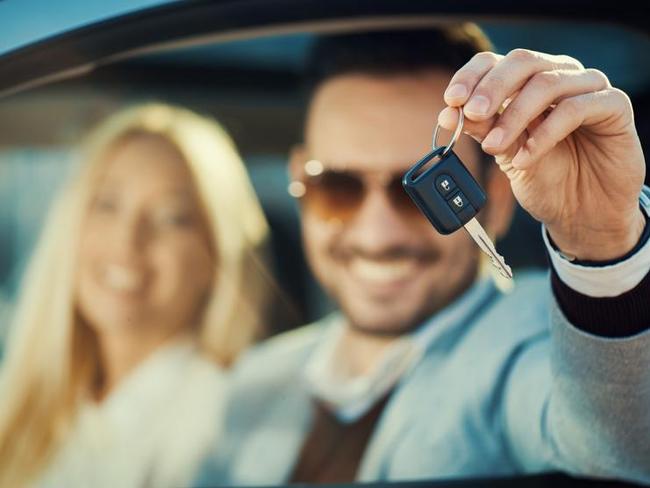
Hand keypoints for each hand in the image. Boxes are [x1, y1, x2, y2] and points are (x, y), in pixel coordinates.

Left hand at [439, 49, 645, 260]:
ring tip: (493, 148)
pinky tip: (525, 159)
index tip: (452, 100)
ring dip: (513, 117)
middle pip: (522, 62)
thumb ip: (483, 131)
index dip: (472, 77)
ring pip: (546, 84)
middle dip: (491, 89)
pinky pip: (575, 109)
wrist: (582, 212)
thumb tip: (448, 114)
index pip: (496, 62)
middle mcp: (559, 76)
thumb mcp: (506, 154)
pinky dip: (544, 134)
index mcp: (528, 82)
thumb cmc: (546, 177)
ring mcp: (588, 88)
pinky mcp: (613, 106)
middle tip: (471, 114)